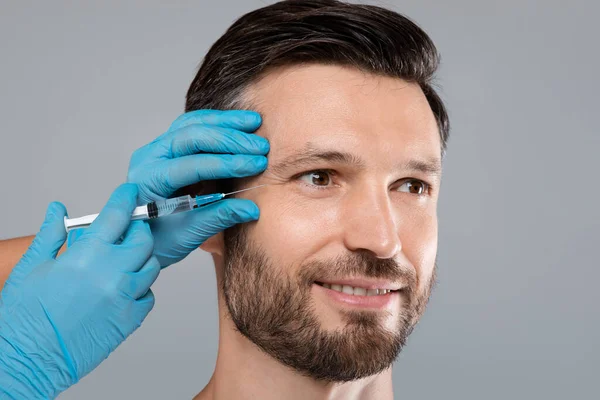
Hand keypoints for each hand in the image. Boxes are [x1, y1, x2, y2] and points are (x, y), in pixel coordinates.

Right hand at [0, 184, 157, 398]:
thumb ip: (51, 234)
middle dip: (135, 230)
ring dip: (139, 259)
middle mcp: (112, 273)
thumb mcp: (32, 267)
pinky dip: (140, 287)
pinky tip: (121, 288)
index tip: (129, 193)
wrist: (27, 361)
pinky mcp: (130, 320)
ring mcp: (125, 297)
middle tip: (123, 232)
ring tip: (119, 262)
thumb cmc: (24, 318)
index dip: (126, 199)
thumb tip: (57, 209)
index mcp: (86, 255)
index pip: (117, 215)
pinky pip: (148, 295)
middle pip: (142, 239)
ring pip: (150, 266)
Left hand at [126, 110, 268, 266]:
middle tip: (261, 147)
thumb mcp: (189, 233)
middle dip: (230, 140)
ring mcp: (158, 148)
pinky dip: (218, 123)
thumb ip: (219, 217)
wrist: (141, 238)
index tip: (257, 165)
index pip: (192, 164)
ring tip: (255, 123)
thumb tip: (252, 209)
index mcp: (150, 180)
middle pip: (192, 136)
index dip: (228, 163)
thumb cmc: (160, 240)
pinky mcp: (169, 146)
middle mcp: (150, 158)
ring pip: (193, 124)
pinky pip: (194, 126)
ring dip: (226, 123)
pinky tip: (241, 124)